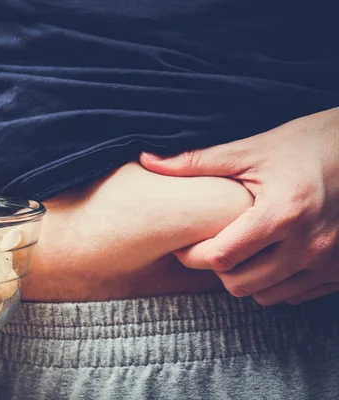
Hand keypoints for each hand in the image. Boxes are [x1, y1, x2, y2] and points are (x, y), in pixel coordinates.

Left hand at [139, 107, 338, 305]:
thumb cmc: (307, 144)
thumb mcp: (251, 150)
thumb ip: (196, 162)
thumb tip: (147, 161)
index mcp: (281, 214)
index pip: (221, 257)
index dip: (192, 255)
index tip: (182, 245)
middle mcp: (308, 245)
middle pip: (240, 284)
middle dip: (215, 269)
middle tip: (207, 247)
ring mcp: (329, 262)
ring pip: (267, 295)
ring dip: (244, 278)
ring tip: (239, 251)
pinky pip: (295, 295)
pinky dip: (274, 283)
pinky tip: (268, 257)